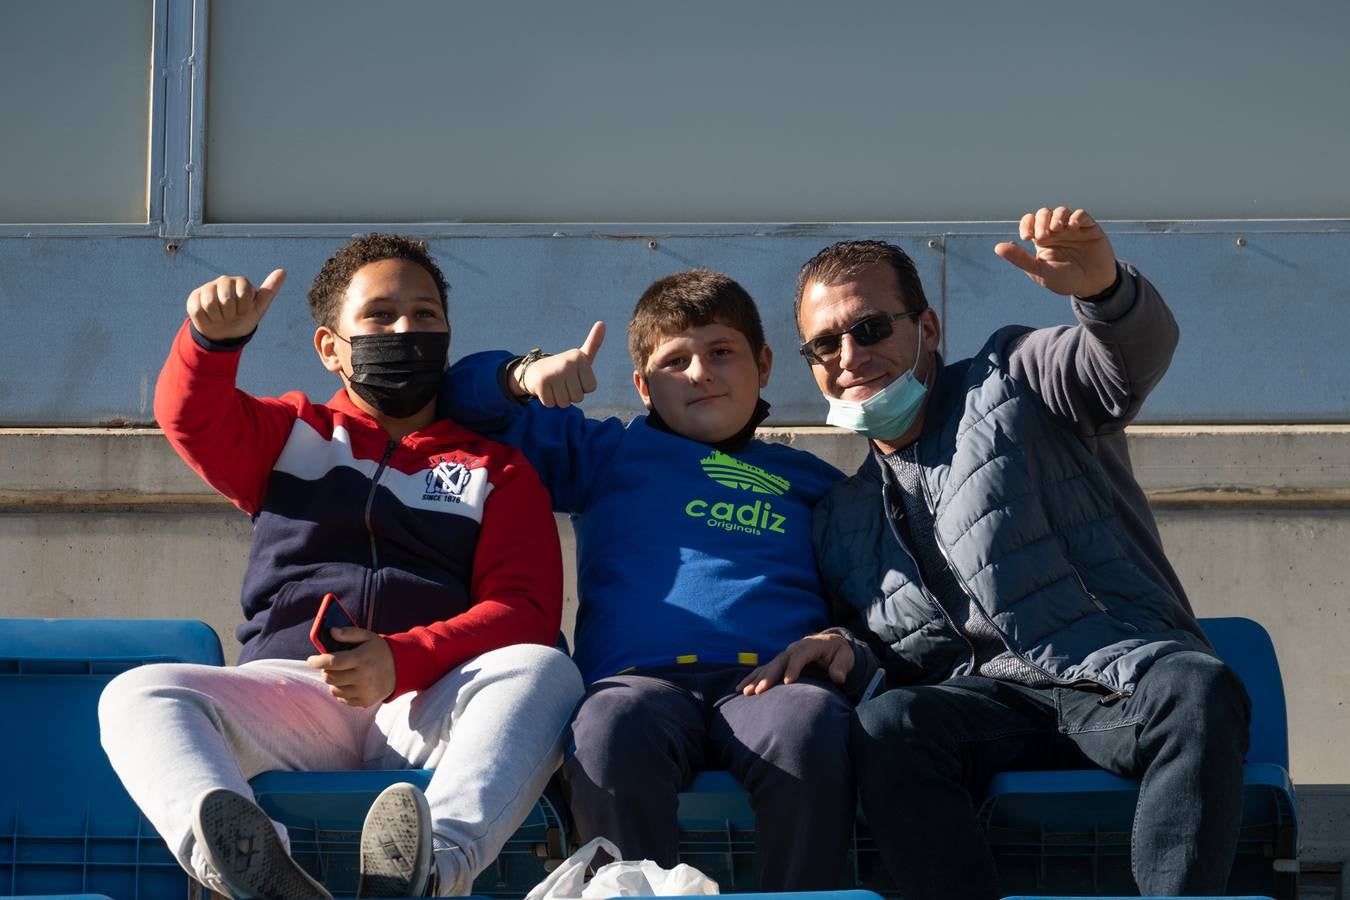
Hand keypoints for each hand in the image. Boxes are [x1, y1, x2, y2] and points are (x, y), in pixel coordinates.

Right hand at [186, 269, 285, 341]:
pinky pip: (198, 310)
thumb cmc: (243, 318)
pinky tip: (210, 318)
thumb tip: (283, 270)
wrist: (224, 332)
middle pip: (226, 299)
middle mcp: (224, 281)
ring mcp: (208, 287)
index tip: (244, 312)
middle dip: (230, 314)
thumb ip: (270, 290)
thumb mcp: (258, 308)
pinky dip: (206, 319)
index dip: (244, 309)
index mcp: (241, 282)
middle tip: (232, 316)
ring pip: (210, 304)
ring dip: (218, 317)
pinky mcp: (194, 297)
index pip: (244, 294)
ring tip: (221, 317)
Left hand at [306, 627, 394, 707]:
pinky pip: (343, 699)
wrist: (401, 668)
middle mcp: (363, 676)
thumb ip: (348, 633)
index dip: (318, 661)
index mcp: (361, 658)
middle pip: (330, 677)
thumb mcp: (367, 636)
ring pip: (334, 689)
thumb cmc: (380, 650)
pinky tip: (348, 683)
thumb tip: (331, 631)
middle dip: (325, 670)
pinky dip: (341, 691)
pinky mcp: (365, 701)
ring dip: (333, 681)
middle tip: (330, 665)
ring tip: (341, 674)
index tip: (311, 660)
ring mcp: (364, 691)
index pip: (332, 662)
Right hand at [509, 321, 604, 407]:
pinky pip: (552, 404)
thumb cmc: (564, 366)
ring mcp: (554, 373)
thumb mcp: (581, 356)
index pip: (591, 388)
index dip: (582, 387)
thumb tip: (602, 322)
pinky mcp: (542, 383)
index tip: (574, 377)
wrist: (535, 369)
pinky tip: (546, 389)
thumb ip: (594, 343)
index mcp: (580, 358)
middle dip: (571, 395)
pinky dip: (549, 401)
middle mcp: (568, 363)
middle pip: (578, 397)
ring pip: (565, 403)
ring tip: (555, 386)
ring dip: (560, 399)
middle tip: (563, 383)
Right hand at [735, 632, 854, 695]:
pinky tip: (740, 689)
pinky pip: (763, 671)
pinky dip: (752, 679)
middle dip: (768, 676)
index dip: (793, 668)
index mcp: (809, 646)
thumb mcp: (845, 657)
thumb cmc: (839, 653)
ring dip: (756, 679)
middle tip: (760, 690)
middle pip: (779, 662)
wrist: (831, 645)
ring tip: (745, 692)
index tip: (788, 682)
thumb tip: (838, 677)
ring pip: (768, 667)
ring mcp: (784, 656)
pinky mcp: (779, 664)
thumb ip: (841, 666)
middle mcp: (793, 649)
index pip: (799, 656)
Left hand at [993, 207, 1117, 297]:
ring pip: (1061, 211)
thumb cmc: (1064, 280)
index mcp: (1041, 239)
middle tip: (1042, 237)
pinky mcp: (1089, 228)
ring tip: (1056, 229)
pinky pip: (1081, 215)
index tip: (1026, 237)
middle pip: (1044, 213)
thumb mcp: (1040, 271)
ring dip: (1056, 217)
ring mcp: (1072, 228)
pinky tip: (1072, 227)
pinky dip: (1075, 217)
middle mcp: (1056, 231)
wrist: (1092, 286)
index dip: (1027, 224)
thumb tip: (997, 247)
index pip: (1029, 221)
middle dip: (1040, 221)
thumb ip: (1020, 259)